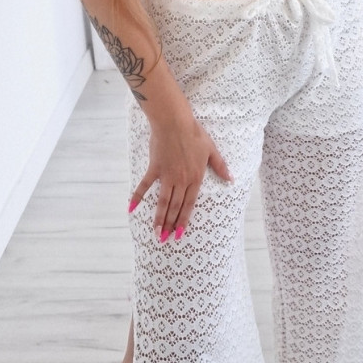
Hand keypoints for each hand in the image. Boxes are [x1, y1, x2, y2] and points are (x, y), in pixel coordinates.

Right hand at [128, 108, 232, 241]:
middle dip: (170, 225)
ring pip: (163, 202)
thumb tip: (231, 179)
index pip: (189, 205)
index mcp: (195, 178)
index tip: (180, 234)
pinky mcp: (155, 169)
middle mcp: (181, 181)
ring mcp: (167, 176)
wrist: (175, 123)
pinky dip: (138, 197)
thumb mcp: (212, 150)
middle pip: (175, 207)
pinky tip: (131, 209)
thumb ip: (220, 167)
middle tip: (165, 239)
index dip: (184, 221)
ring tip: (156, 232)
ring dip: (159, 218)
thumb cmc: (194, 134)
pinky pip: (145, 185)